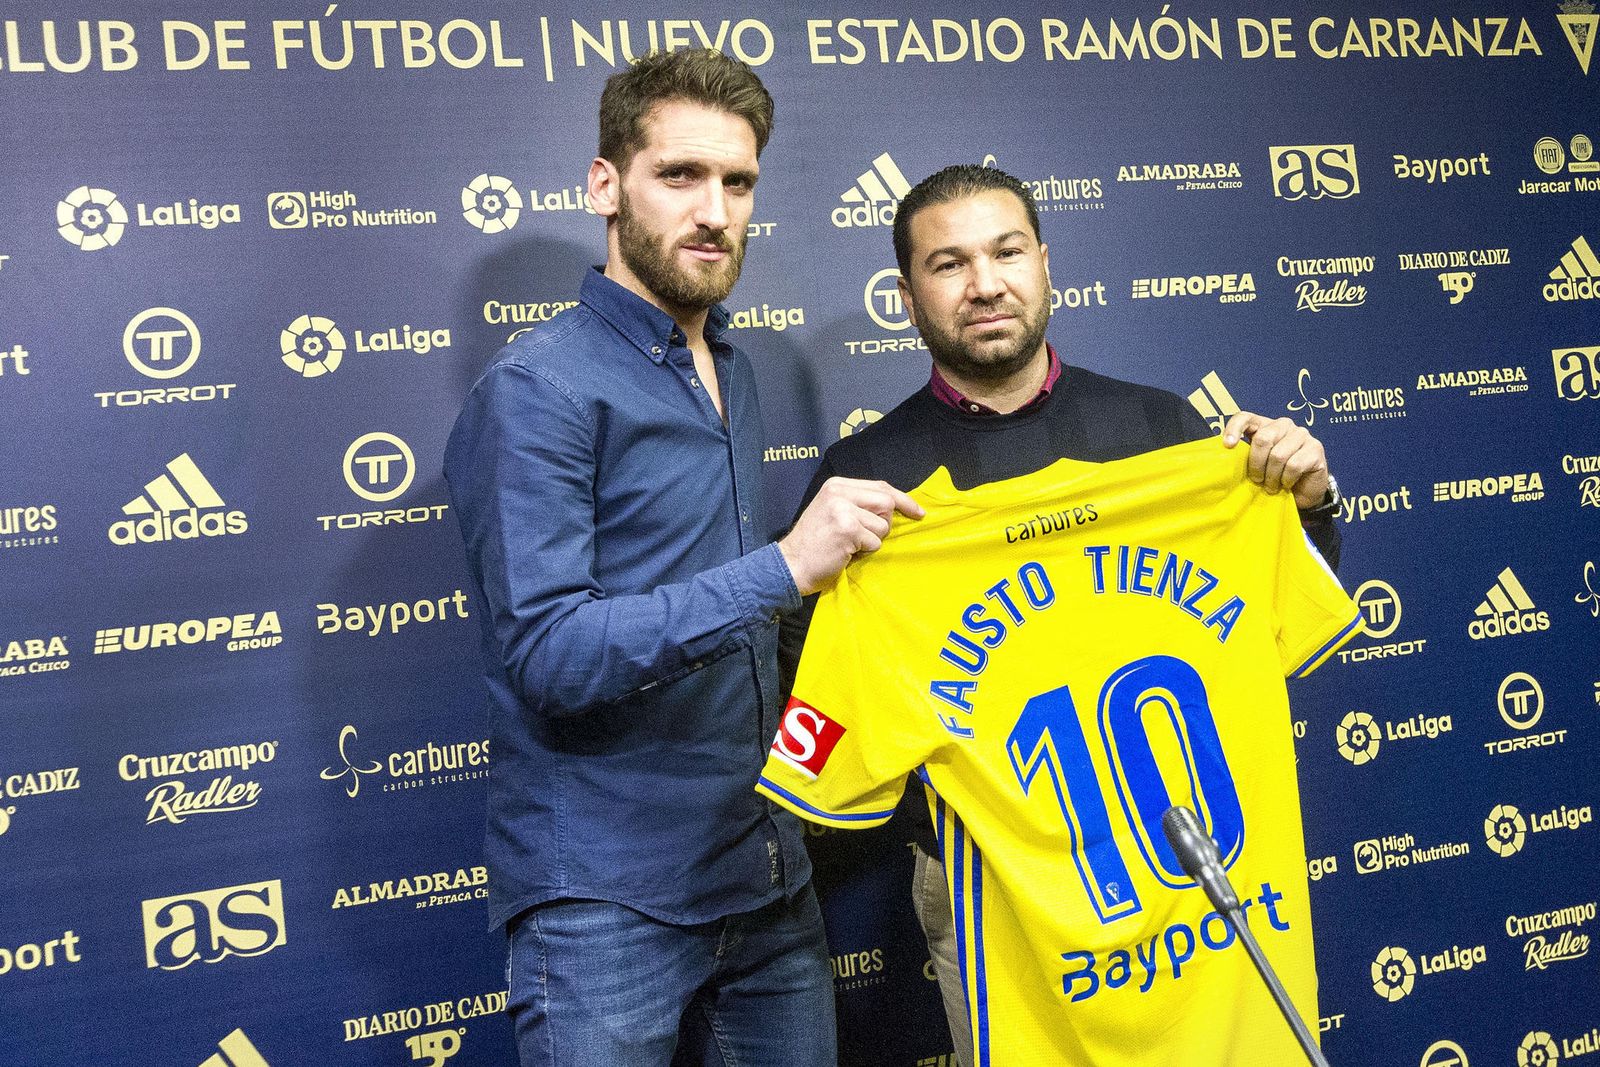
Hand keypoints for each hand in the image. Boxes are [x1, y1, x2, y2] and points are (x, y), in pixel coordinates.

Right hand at [778, 477, 923, 594]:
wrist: (791, 564)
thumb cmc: (814, 544)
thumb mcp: (832, 512)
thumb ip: (858, 503)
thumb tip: (894, 506)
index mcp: (837, 485)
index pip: (880, 486)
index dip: (902, 499)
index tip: (918, 512)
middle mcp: (839, 492)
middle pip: (887, 502)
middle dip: (883, 524)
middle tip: (865, 537)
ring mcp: (843, 509)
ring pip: (882, 525)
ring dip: (871, 541)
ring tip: (848, 545)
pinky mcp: (848, 529)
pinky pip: (874, 542)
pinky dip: (864, 551)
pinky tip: (844, 552)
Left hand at [1221, 412, 1330, 509]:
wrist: (1303, 493)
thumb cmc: (1275, 478)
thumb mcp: (1256, 466)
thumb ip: (1243, 458)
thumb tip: (1224, 459)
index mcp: (1264, 425)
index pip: (1245, 417)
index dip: (1234, 429)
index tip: (1227, 446)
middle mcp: (1283, 425)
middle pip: (1263, 439)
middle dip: (1256, 464)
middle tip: (1257, 480)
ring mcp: (1301, 435)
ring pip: (1278, 455)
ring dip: (1272, 477)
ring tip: (1272, 486)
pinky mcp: (1315, 448)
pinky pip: (1294, 465)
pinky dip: (1287, 479)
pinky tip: (1287, 483)